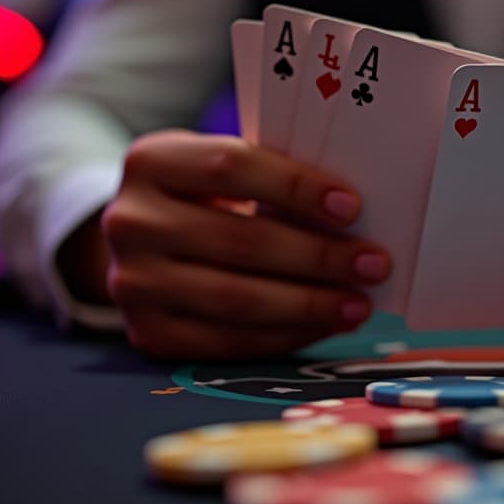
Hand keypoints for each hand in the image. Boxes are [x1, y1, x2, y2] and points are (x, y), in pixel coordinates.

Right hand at [98, 130, 391, 359]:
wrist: (142, 243)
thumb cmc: (206, 197)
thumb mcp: (220, 168)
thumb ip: (271, 178)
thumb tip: (354, 212)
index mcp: (151, 160)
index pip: (231, 166)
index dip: (295, 187)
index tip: (352, 207)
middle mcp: (130, 221)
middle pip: (240, 240)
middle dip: (318, 256)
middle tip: (373, 264)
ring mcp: (131, 283)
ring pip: (237, 299)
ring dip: (310, 304)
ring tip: (359, 303)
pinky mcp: (148, 333)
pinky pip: (228, 343)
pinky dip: (286, 335)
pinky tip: (325, 324)